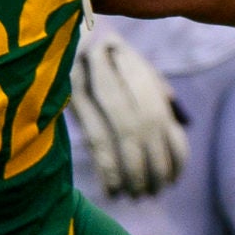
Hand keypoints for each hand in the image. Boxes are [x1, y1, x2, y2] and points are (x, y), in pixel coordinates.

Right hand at [70, 20, 187, 198]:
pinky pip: (92, 137)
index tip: (174, 178)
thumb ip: (155, 94)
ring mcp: (86, 77)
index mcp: (131, 60)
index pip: (161, 113)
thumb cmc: (98, 63)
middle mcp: (111, 66)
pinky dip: (106, 167)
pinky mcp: (66, 94)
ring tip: (135, 195)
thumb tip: (181, 126)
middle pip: (142, 125)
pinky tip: (112, 190)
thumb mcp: (129, 69)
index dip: (172, 149)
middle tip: (154, 192)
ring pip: (118, 133)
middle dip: (152, 164)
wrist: (53, 39)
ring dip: (130, 171)